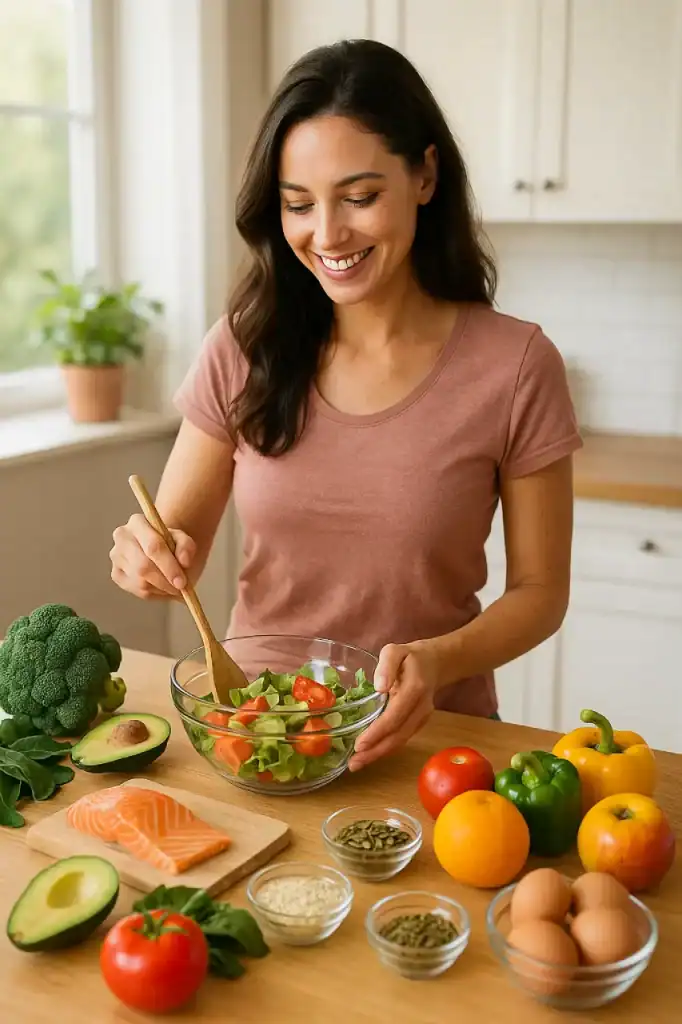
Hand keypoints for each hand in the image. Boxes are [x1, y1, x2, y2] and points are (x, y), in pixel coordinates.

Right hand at [110, 513, 196, 599]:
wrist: (160, 549)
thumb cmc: (172, 544)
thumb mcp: (183, 540)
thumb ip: (186, 546)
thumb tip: (184, 561)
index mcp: (138, 522)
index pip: (153, 546)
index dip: (169, 566)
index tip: (182, 582)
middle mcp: (122, 537)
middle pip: (143, 566)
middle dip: (164, 581)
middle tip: (180, 588)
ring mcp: (116, 556)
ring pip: (140, 581)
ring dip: (161, 588)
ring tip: (172, 585)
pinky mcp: (116, 573)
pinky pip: (136, 589)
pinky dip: (153, 592)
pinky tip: (161, 586)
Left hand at [349, 641, 439, 770]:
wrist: (435, 663)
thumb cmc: (410, 657)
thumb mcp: (395, 650)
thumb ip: (387, 665)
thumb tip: (380, 687)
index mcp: (415, 689)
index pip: (395, 716)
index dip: (377, 733)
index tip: (359, 745)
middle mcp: (421, 708)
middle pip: (398, 735)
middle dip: (376, 752)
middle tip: (354, 764)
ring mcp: (422, 717)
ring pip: (401, 740)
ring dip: (379, 754)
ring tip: (357, 764)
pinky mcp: (418, 723)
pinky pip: (402, 738)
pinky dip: (385, 748)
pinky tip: (370, 754)